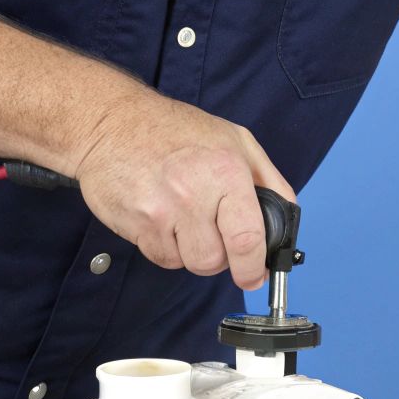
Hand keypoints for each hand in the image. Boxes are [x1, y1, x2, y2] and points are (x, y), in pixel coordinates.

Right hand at [68, 92, 294, 288]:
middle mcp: (192, 193)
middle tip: (214, 235)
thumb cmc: (175, 130)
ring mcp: (159, 210)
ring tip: (186, 219)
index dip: (253, 267)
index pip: (247, 239)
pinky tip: (163, 218)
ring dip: (192, 252)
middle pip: (215, 261)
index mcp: (225, 171)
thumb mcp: (237, 141)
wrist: (110, 122)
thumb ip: (270, 182)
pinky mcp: (134, 222)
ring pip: (188, 263)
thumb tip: (287, 221)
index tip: (254, 276)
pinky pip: (161, 257)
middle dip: (220, 258)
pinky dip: (167, 247)